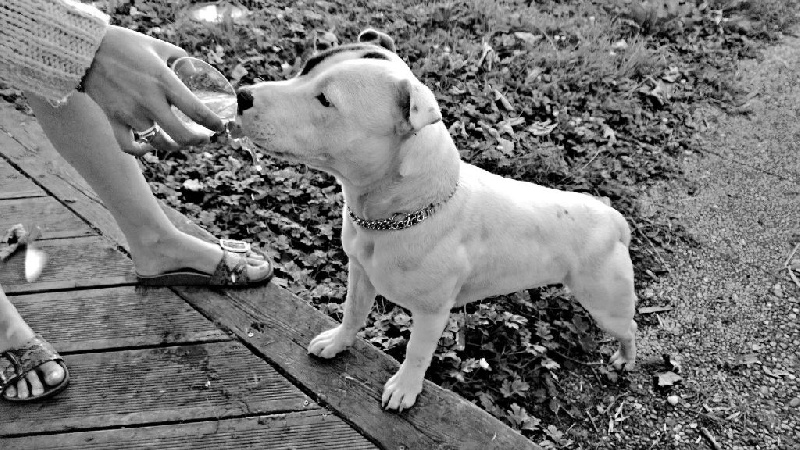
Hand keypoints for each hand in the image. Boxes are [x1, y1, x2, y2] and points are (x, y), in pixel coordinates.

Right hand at [81, 26, 224, 155]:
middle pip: (181, 135)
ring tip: (181, 141)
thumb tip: (194, 71)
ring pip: (159, 143)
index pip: (196, 110)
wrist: (85, 49)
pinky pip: (129, 146)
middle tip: (204, 138)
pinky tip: (149, 147)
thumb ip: (179, 58)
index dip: (213, 123)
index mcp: (163, 81)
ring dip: (174, 146)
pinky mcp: (114, 119)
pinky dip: (141, 151)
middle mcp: (149, 101)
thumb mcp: (157, 46)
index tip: (220, 126)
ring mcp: (130, 113)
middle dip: (198, 140)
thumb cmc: (123, 45)